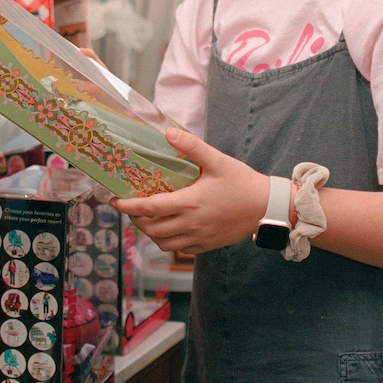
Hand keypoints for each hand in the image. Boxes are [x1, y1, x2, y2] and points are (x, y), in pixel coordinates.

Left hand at [115, 129, 268, 258]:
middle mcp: (190, 224)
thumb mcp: (218, 160)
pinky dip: (167, 241)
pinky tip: (169, 228)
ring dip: (149, 232)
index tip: (115, 201)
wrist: (267, 209)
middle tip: (130, 207)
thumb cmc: (243, 183)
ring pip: (162, 242)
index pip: (149, 208)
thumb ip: (192, 146)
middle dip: (135, 219)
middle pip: (151, 228)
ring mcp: (198, 238)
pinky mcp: (206, 246)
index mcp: (190, 203)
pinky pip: (178, 249)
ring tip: (147, 218)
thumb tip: (168, 133)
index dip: (128, 206)